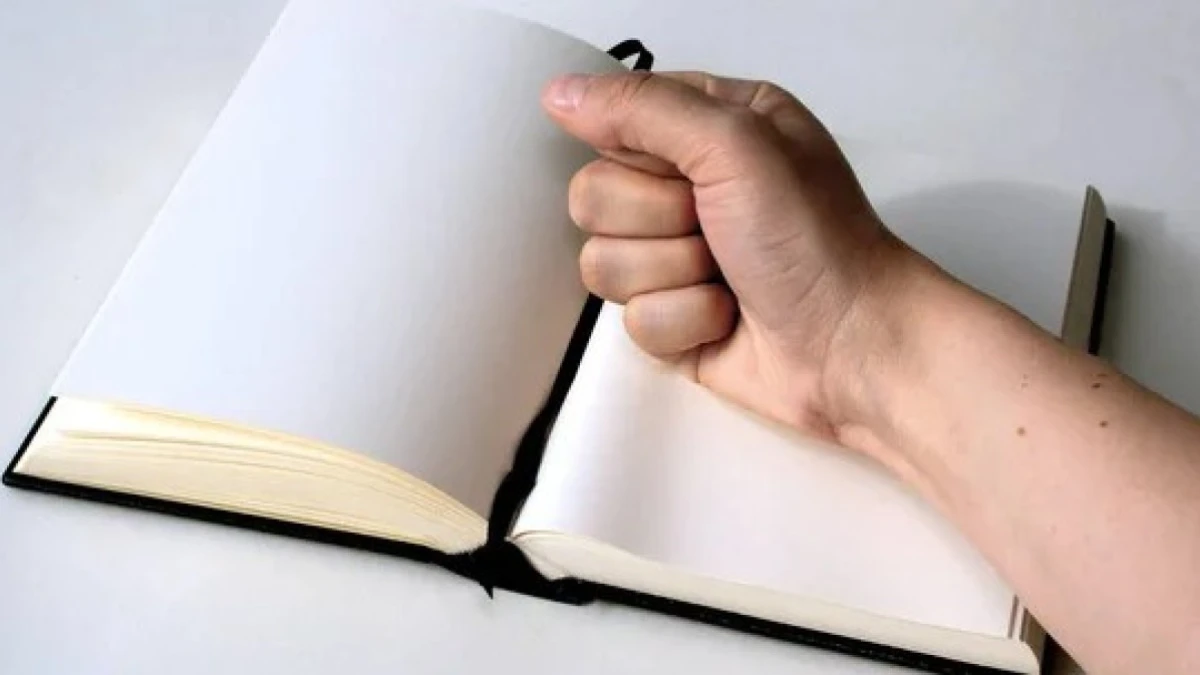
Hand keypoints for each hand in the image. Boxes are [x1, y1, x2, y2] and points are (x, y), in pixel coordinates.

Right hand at [542, 71, 910, 440]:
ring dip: (671, 274)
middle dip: (656, 220)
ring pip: (602, 262)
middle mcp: (691, 185)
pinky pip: (628, 319)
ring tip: (726, 275)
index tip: (686, 172)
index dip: (639, 154)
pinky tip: (727, 317)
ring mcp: (677, 254)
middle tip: (715, 226)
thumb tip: (562, 94)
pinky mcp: (673, 316)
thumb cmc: (819, 242)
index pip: (615, 121)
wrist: (853, 345)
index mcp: (712, 126)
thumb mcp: (737, 145)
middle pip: (594, 195)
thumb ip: (643, 108)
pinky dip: (682, 322)